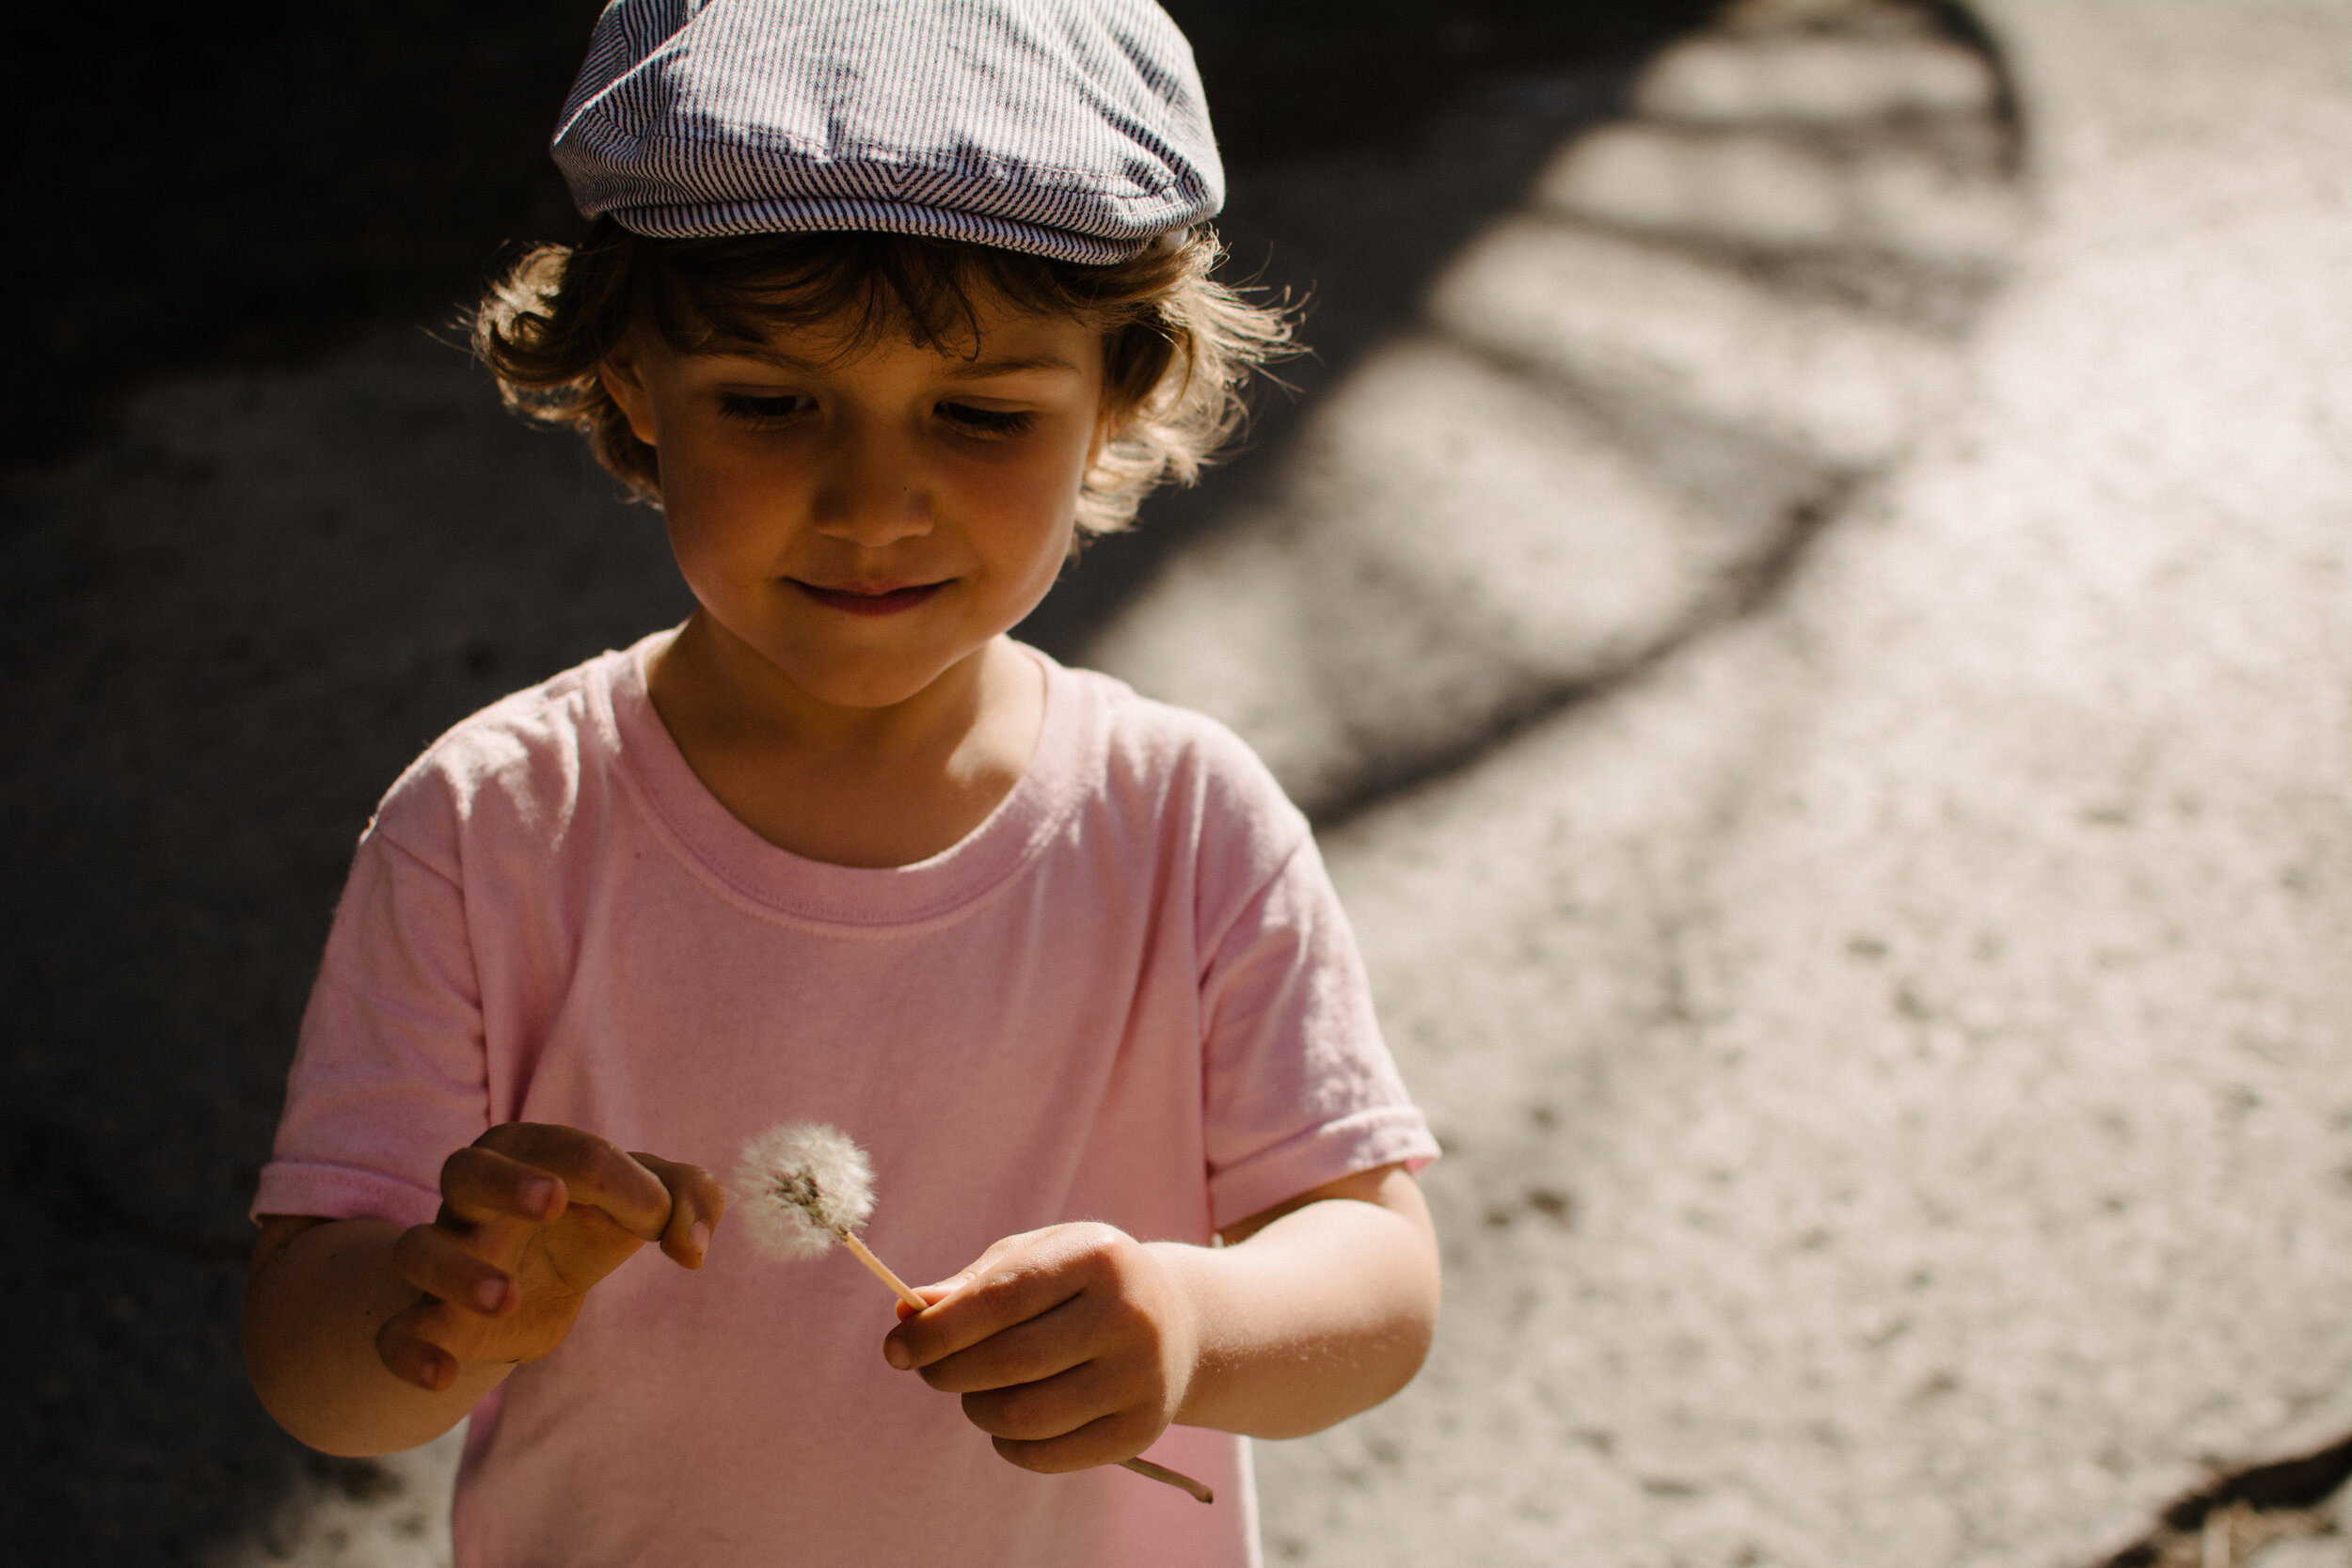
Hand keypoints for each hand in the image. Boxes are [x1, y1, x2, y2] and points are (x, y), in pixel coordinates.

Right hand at [377, 1123, 725, 1391]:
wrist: (536, 1291)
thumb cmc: (595, 1224)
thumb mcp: (652, 1203)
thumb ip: (691, 1202)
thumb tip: (692, 1250)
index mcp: (530, 1152)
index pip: (563, 1148)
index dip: (614, 1179)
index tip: (657, 1221)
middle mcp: (474, 1198)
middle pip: (464, 1169)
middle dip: (506, 1182)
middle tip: (556, 1202)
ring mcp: (446, 1257)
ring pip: (418, 1249)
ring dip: (457, 1271)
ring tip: (507, 1297)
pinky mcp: (429, 1320)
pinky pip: (394, 1332)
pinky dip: (408, 1352)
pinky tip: (442, 1377)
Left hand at [881, 1223, 1200, 1473]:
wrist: (1178, 1323)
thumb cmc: (1083, 1284)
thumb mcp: (1038, 1258)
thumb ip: (973, 1284)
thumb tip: (907, 1314)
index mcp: (1098, 1257)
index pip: (1001, 1299)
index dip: (938, 1329)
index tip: (895, 1347)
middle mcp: (1129, 1315)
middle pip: (1008, 1362)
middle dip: (947, 1371)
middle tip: (929, 1370)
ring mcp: (1141, 1377)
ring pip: (1024, 1416)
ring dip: (977, 1409)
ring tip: (976, 1391)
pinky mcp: (1140, 1429)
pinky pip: (1047, 1455)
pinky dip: (1007, 1444)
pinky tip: (1007, 1421)